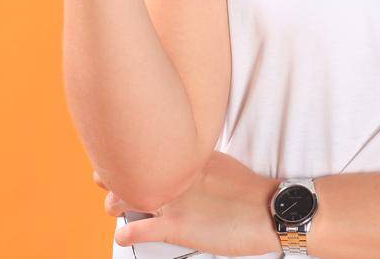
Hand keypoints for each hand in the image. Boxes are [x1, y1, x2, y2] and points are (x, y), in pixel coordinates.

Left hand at [96, 152, 278, 256]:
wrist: (271, 212)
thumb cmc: (252, 193)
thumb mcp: (222, 165)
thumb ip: (198, 162)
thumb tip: (186, 163)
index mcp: (189, 156)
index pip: (149, 146)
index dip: (130, 151)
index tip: (122, 153)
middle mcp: (177, 174)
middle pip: (131, 166)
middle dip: (114, 172)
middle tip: (108, 177)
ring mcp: (175, 200)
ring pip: (128, 195)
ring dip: (115, 202)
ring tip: (114, 206)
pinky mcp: (176, 227)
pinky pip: (137, 229)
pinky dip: (125, 233)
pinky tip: (123, 234)